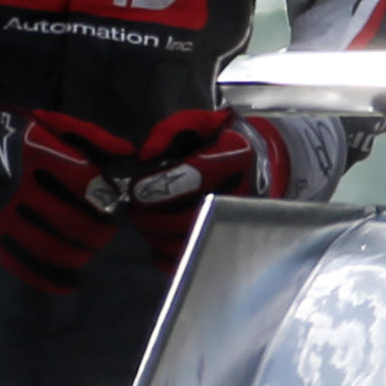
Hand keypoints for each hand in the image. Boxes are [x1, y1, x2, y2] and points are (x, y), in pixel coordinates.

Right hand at [0, 102, 124, 289]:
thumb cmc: (7, 133)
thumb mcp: (45, 122)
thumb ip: (86, 134)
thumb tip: (126, 152)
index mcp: (32, 151)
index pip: (82, 179)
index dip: (105, 195)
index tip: (112, 202)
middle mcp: (15, 184)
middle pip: (70, 219)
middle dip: (98, 231)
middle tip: (106, 231)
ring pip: (49, 247)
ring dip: (79, 255)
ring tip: (88, 250)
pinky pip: (22, 265)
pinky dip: (50, 278)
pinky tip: (70, 280)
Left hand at [121, 108, 345, 258]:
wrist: (251, 163)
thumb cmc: (213, 141)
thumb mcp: (192, 124)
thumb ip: (167, 134)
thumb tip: (146, 157)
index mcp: (233, 155)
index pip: (196, 176)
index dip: (161, 186)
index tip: (136, 189)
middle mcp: (239, 192)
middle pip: (189, 219)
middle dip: (152, 218)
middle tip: (133, 210)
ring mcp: (236, 222)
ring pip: (189, 244)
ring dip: (155, 237)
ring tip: (142, 223)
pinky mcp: (227, 242)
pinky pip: (195, 261)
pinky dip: (167, 257)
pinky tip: (156, 241)